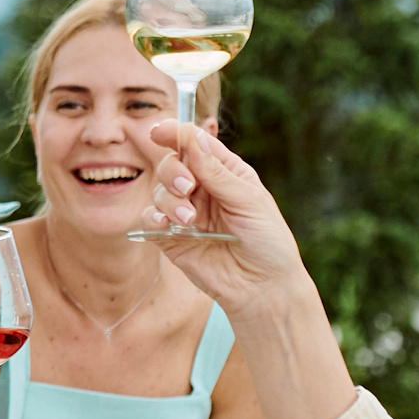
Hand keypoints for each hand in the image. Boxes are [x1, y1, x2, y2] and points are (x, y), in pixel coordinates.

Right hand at [142, 120, 312, 310]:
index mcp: (224, 172)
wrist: (262, 286)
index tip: (159, 132)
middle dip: (173, 172)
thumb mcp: (249, 201)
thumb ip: (218, 173)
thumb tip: (195, 140)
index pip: (195, 144)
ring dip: (169, 200)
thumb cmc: (267, 241)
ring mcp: (185, 213)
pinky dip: (153, 218)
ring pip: (159, 191)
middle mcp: (202, 189)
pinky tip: (166, 225)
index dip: (176, 134)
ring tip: (189, 220)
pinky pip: (150, 219)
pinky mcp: (171, 238)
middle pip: (171, 164)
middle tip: (187, 188)